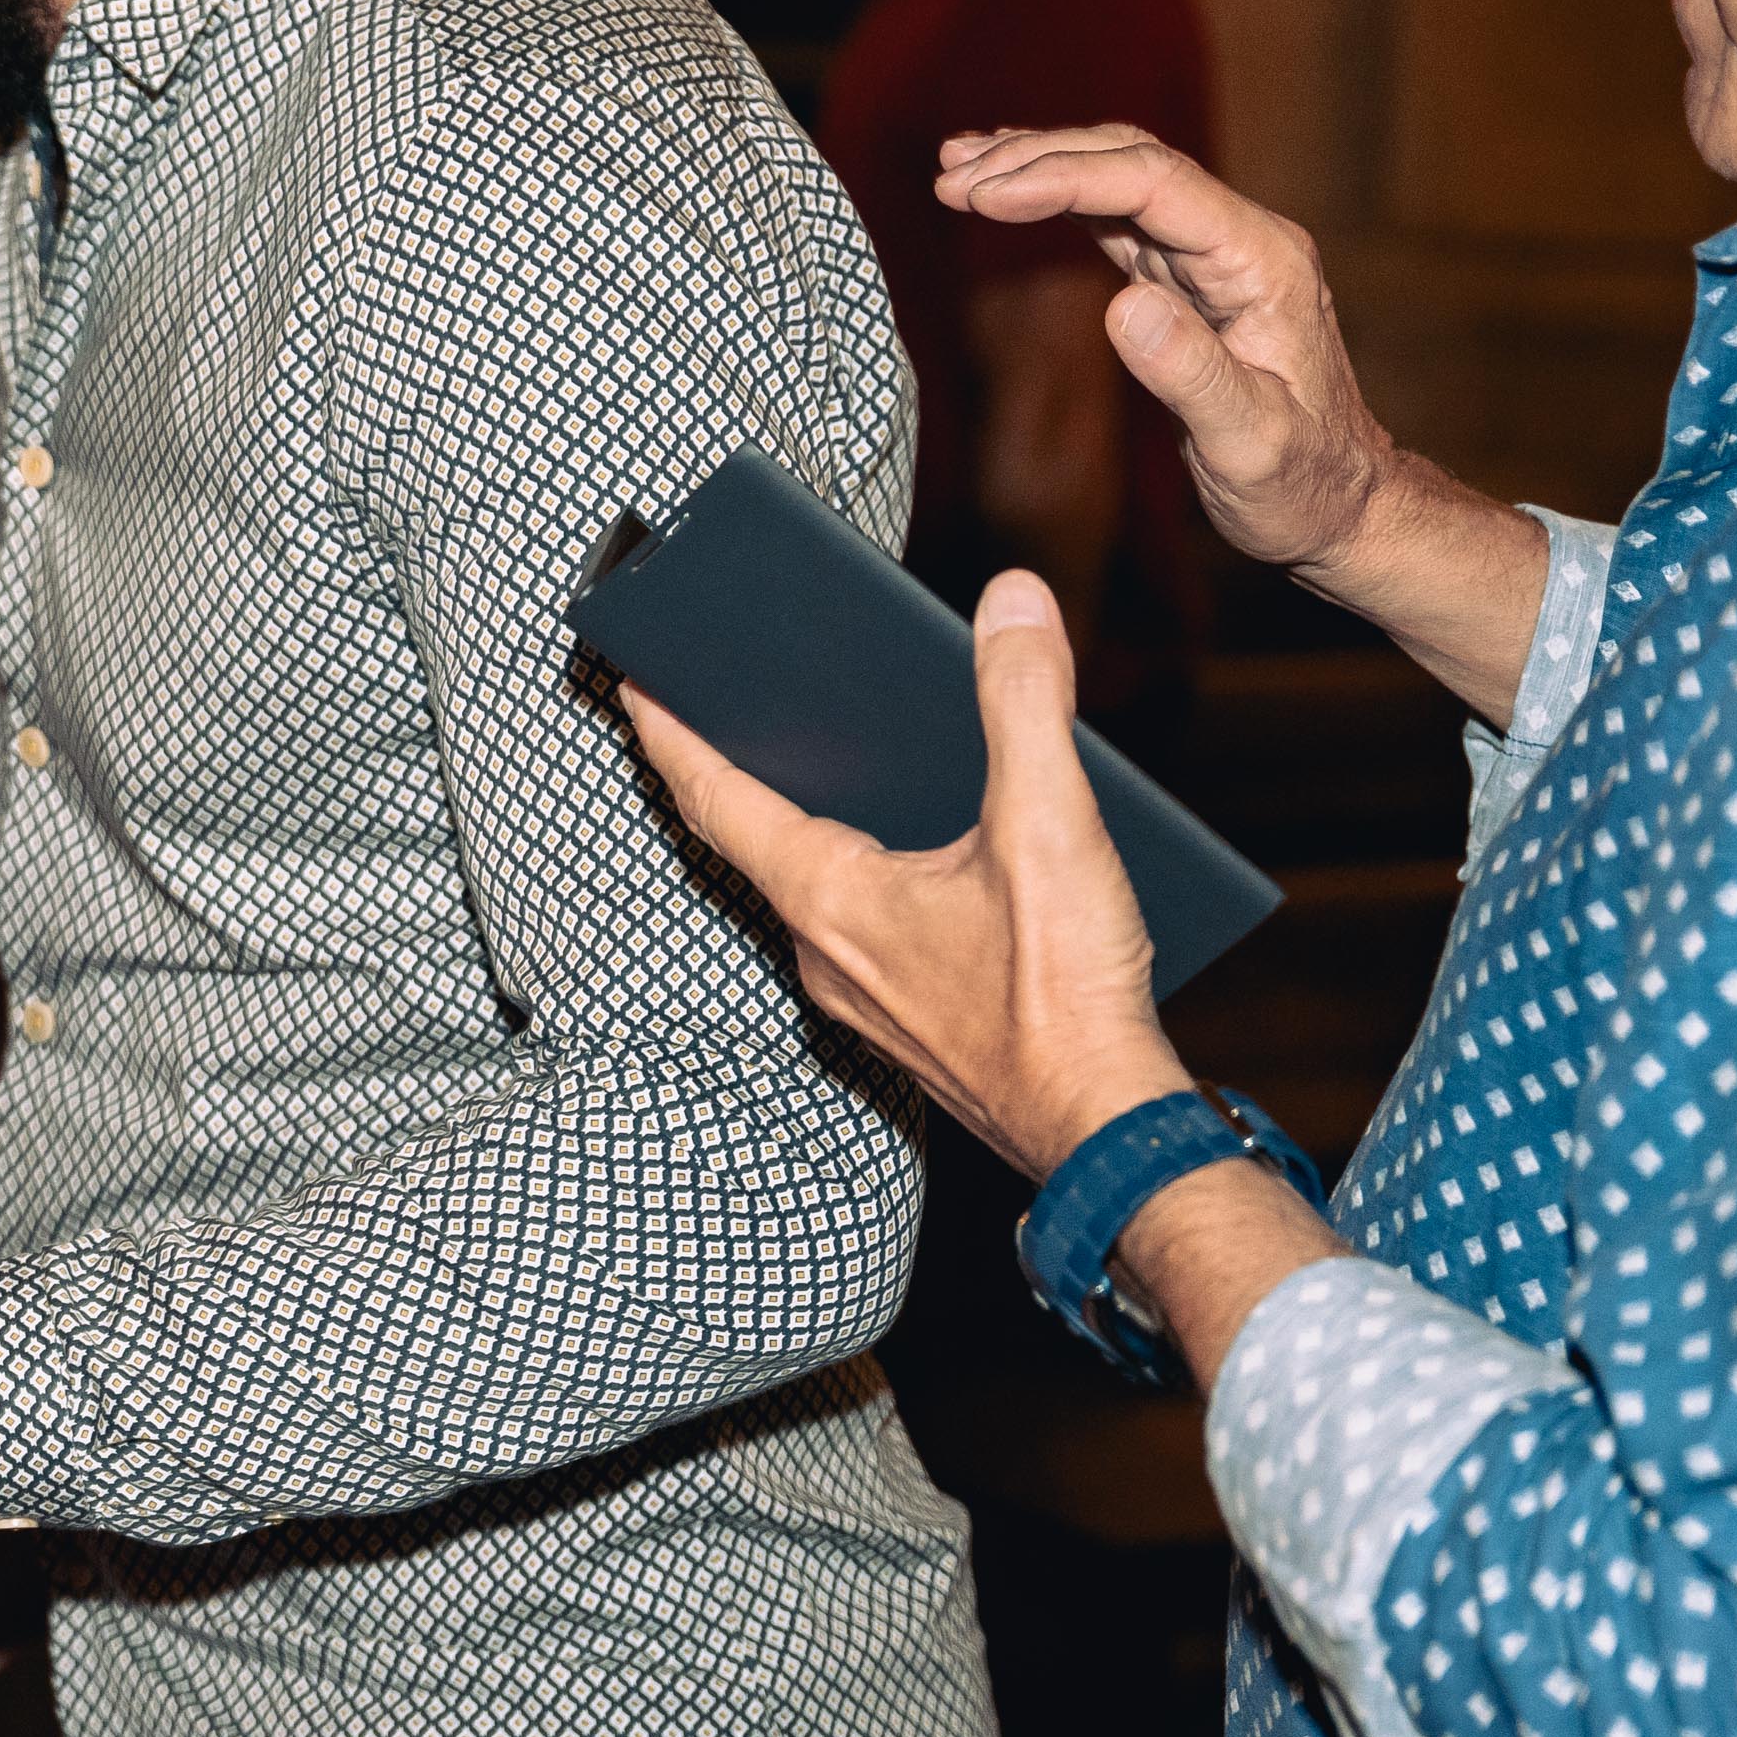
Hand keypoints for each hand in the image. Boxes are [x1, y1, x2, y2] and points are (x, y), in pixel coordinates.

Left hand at [621, 568, 1190, 1180]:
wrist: (1103, 1133)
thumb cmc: (1064, 998)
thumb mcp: (1051, 826)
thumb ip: (1026, 703)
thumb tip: (1010, 602)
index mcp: (829, 896)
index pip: (717, 796)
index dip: (671, 733)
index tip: (633, 684)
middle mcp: (822, 950)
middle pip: (750, 841)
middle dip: (729, 771)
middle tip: (711, 709)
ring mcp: (861, 996)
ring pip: (808, 891)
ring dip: (800, 828)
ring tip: (812, 769)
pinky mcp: (909, 1024)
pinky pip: (859, 932)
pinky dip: (860, 880)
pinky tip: (916, 863)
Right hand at [932, 126, 1408, 584]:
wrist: (1337, 503)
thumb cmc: (1301, 482)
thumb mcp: (1249, 442)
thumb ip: (1191, 373)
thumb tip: (1123, 306)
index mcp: (1261, 262)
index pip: (1153, 184)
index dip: (1064, 177)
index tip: (983, 195)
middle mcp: (1240, 242)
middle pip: (1132, 162)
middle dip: (1037, 159)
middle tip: (950, 177)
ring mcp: (1210, 257)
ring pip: (1119, 178)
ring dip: (1038, 167)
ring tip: (957, 171)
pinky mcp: (1183, 280)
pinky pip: (1115, 216)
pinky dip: (1055, 199)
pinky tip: (1007, 195)